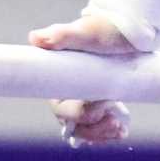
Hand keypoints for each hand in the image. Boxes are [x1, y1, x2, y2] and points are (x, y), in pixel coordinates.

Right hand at [29, 10, 135, 147]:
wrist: (125, 28)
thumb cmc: (102, 29)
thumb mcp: (84, 33)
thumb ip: (61, 36)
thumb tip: (34, 38)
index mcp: (58, 80)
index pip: (61, 109)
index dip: (78, 115)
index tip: (100, 105)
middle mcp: (68, 93)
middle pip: (74, 123)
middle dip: (93, 127)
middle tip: (114, 119)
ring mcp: (84, 100)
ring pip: (86, 129)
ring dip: (101, 133)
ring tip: (120, 127)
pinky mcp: (99, 104)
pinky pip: (99, 127)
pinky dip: (109, 132)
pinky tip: (122, 130)